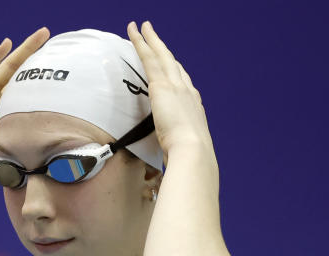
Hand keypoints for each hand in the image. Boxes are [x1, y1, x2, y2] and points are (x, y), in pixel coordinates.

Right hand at [0, 27, 50, 198]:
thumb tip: (57, 162)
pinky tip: (4, 46)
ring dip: (21, 52)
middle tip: (52, 39)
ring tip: (40, 36)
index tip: (66, 73)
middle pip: (19, 77)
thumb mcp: (9, 165)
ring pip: (4, 71)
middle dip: (36, 58)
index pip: (30, 98)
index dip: (45, 85)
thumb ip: (27, 157)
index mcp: (7, 122)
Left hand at [127, 20, 215, 164]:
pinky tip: (134, 33)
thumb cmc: (188, 156)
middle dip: (163, 48)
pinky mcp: (161, 85)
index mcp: (193, 106)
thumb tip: (170, 156)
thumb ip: (175, 145)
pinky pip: (148, 58)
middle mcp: (187, 91)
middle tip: (154, 34)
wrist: (193, 150)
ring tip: (142, 26)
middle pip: (173, 63)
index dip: (176, 71)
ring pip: (160, 55)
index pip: (183, 82)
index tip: (170, 63)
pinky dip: (141, 43)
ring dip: (150, 39)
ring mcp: (175, 86)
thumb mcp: (182, 148)